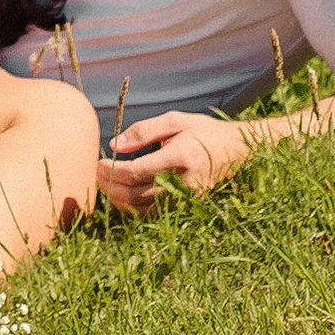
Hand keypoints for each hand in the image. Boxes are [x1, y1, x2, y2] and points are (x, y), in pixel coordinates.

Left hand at [97, 109, 247, 213]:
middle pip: (136, 195)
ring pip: (143, 209)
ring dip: (119, 199)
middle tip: (95, 173)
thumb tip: (115, 145)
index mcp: (181, 157)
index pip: (136, 172)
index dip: (112, 171)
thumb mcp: (175, 120)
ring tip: (105, 183)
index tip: (98, 162)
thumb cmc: (204, 132)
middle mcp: (185, 183)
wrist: (238, 152)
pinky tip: (122, 194)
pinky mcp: (188, 207)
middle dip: (110, 186)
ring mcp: (188, 199)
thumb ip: (144, 131)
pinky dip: (134, 207)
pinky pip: (154, 214)